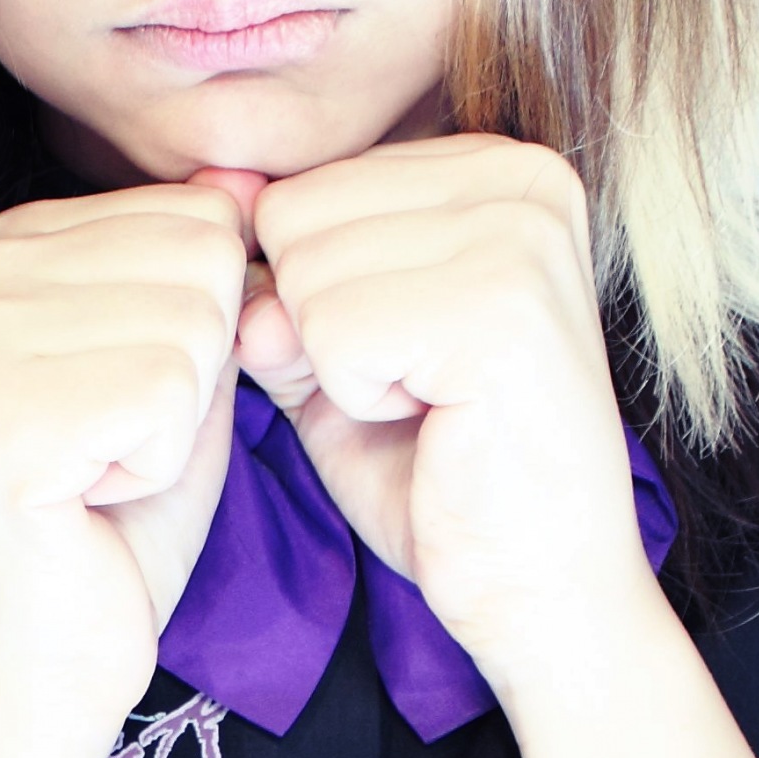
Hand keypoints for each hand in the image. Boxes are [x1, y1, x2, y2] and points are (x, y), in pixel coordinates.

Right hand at [0, 185, 245, 743]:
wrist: (51, 663)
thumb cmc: (123, 507)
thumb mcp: (188, 358)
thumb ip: (211, 263)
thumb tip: (244, 177)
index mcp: (6, 241)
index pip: (194, 213)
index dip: (206, 326)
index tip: (129, 395)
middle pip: (200, 261)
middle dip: (199, 371)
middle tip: (120, 441)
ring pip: (193, 328)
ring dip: (179, 421)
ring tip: (103, 467)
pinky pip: (169, 397)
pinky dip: (162, 465)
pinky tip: (92, 497)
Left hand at [236, 137, 651, 680]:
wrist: (538, 594)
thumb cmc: (437, 468)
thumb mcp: (333, 347)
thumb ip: (275, 273)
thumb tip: (220, 192)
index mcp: (498, 163)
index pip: (307, 187)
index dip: (321, 295)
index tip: (411, 352)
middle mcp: (523, 178)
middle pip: (299, 219)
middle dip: (323, 326)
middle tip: (418, 388)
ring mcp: (521, 239)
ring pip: (308, 275)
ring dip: (341, 366)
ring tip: (431, 402)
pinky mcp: (502, 313)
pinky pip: (334, 334)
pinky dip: (357, 401)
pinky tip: (438, 422)